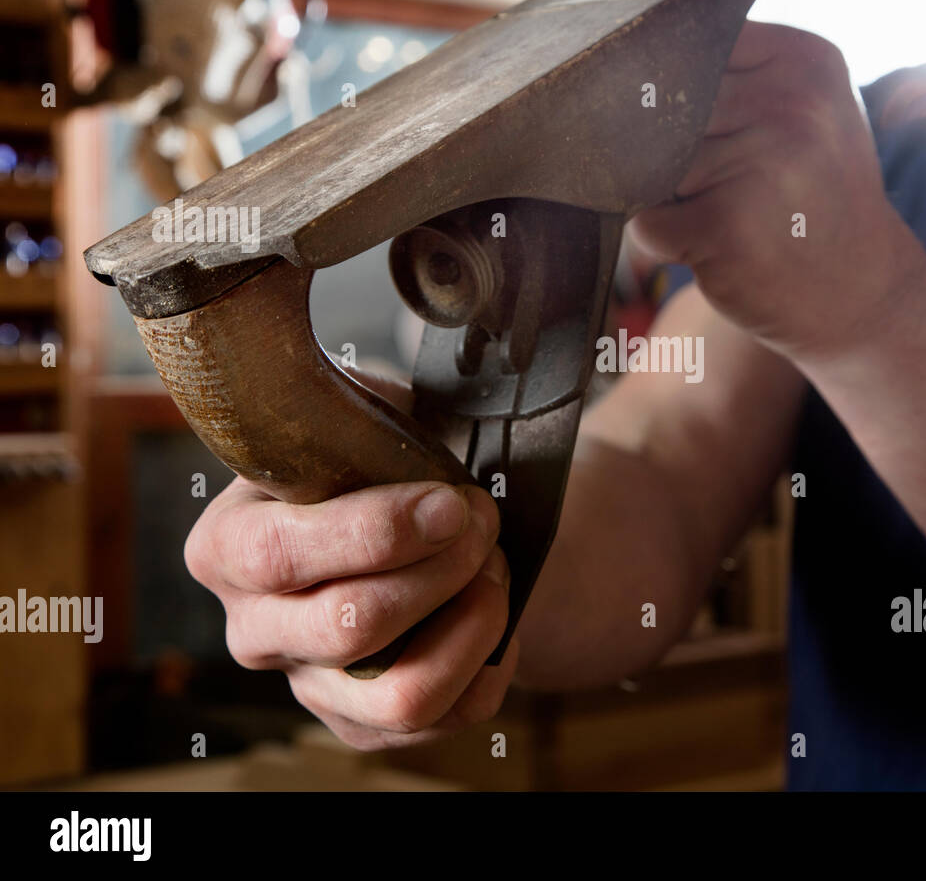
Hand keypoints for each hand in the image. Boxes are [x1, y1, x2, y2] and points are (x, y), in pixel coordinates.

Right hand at [184, 372, 516, 749]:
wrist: (411, 529)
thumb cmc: (375, 469)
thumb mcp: (355, 417)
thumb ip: (353, 404)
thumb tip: (370, 401)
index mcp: (229, 545)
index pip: (279, 555)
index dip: (376, 532)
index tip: (449, 502)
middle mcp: (255, 628)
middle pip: (350, 625)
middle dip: (441, 569)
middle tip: (482, 521)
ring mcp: (310, 686)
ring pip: (400, 693)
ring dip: (472, 623)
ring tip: (494, 569)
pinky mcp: (365, 725)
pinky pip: (444, 717)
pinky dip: (490, 661)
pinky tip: (494, 612)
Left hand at [628, 21, 922, 364]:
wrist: (864, 295)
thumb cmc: (814, 199)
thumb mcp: (805, 113)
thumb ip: (734, 78)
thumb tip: (620, 70)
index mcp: (804, 61)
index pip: (689, 47)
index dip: (674, 91)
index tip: (700, 127)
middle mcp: (790, 105)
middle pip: (663, 108)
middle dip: (668, 151)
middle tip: (725, 186)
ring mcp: (760, 166)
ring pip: (649, 165)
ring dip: (671, 199)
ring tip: (730, 216)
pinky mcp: (726, 227)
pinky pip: (647, 221)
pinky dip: (668, 242)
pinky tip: (721, 248)